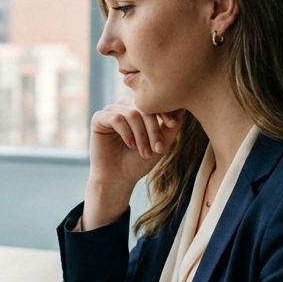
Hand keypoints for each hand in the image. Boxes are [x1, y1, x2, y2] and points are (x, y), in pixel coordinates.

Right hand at [83, 101, 184, 229]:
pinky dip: (126, 132)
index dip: (164, 111)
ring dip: (141, 134)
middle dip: (153, 129)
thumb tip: (184, 107)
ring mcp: (111, 111)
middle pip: (143, 108)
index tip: (172, 125)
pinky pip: (116, 117)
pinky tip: (130, 145)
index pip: (154, 103)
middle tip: (158, 149)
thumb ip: (172, 127)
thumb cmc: (139, 162)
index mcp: (139, 109)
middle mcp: (125, 107)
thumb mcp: (161, 143)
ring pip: (131, 113)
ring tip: (145, 152)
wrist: (119, 179)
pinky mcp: (98, 118)